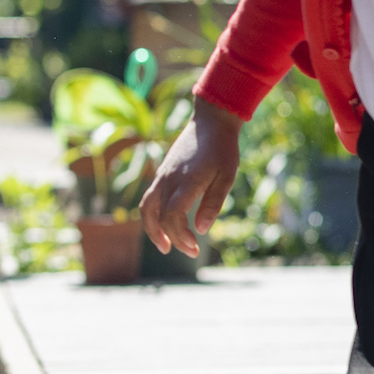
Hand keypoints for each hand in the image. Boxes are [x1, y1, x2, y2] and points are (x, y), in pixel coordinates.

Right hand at [140, 98, 244, 256]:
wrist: (211, 121)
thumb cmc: (223, 149)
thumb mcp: (227, 176)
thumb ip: (213, 203)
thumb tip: (202, 230)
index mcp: (186, 181)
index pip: (171, 216)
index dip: (179, 236)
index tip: (196, 247)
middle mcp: (169, 179)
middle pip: (158, 216)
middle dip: (171, 238)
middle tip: (191, 252)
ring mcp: (163, 175)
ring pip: (146, 207)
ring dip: (152, 229)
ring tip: (164, 246)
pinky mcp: (162, 172)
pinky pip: (150, 198)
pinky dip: (153, 215)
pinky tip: (165, 224)